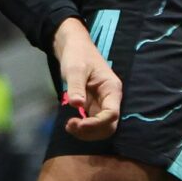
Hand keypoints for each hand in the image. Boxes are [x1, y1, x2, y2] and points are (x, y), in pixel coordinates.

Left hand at [50, 19, 121, 139]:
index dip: (97, 123)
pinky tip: (71, 124)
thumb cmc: (78, 54)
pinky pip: (93, 123)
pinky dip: (84, 128)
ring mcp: (102, 104)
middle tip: (70, 125)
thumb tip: (76, 104)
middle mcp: (110, 99)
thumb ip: (76, 87)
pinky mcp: (93, 106)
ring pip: (101, 128)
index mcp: (111, 89)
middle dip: (91, 131)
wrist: (74, 48)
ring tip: (69, 126)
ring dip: (87, 132)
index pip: (112, 114)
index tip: (78, 124)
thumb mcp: (75, 69)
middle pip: (109, 125)